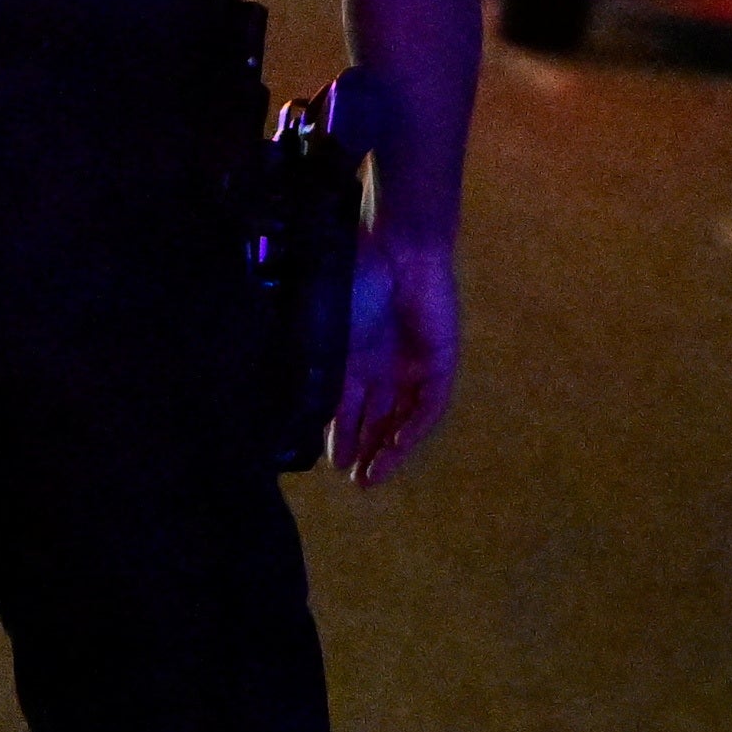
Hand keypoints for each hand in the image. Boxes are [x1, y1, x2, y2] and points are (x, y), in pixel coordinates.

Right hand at [333, 234, 459, 486]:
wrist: (396, 251)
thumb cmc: (354, 281)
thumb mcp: (325, 332)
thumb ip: (315, 370)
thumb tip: (292, 407)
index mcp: (352, 357)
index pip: (345, 408)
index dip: (339, 437)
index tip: (329, 465)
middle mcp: (382, 367)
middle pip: (373, 418)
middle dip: (363, 450)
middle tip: (353, 481)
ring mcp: (411, 366)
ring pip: (401, 419)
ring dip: (388, 448)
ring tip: (372, 476)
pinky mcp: (440, 364)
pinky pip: (429, 406)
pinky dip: (413, 429)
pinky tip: (397, 448)